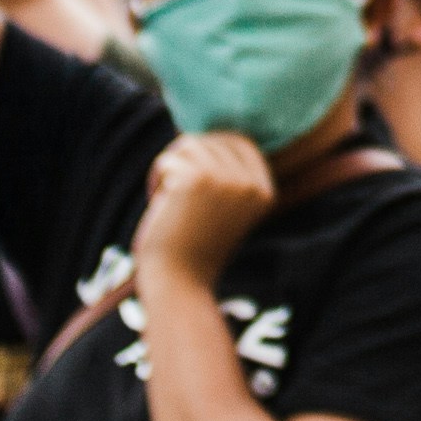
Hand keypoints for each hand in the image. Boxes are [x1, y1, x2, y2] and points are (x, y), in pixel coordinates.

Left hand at [135, 131, 276, 280]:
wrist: (179, 283)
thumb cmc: (194, 251)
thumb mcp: (225, 213)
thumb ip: (229, 180)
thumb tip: (212, 137)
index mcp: (264, 192)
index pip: (241, 143)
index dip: (214, 148)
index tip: (192, 171)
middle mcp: (251, 183)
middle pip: (215, 140)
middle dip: (190, 158)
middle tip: (174, 187)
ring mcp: (226, 179)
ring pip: (191, 145)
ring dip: (172, 167)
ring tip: (166, 197)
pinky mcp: (197, 179)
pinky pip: (169, 159)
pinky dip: (157, 176)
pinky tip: (157, 200)